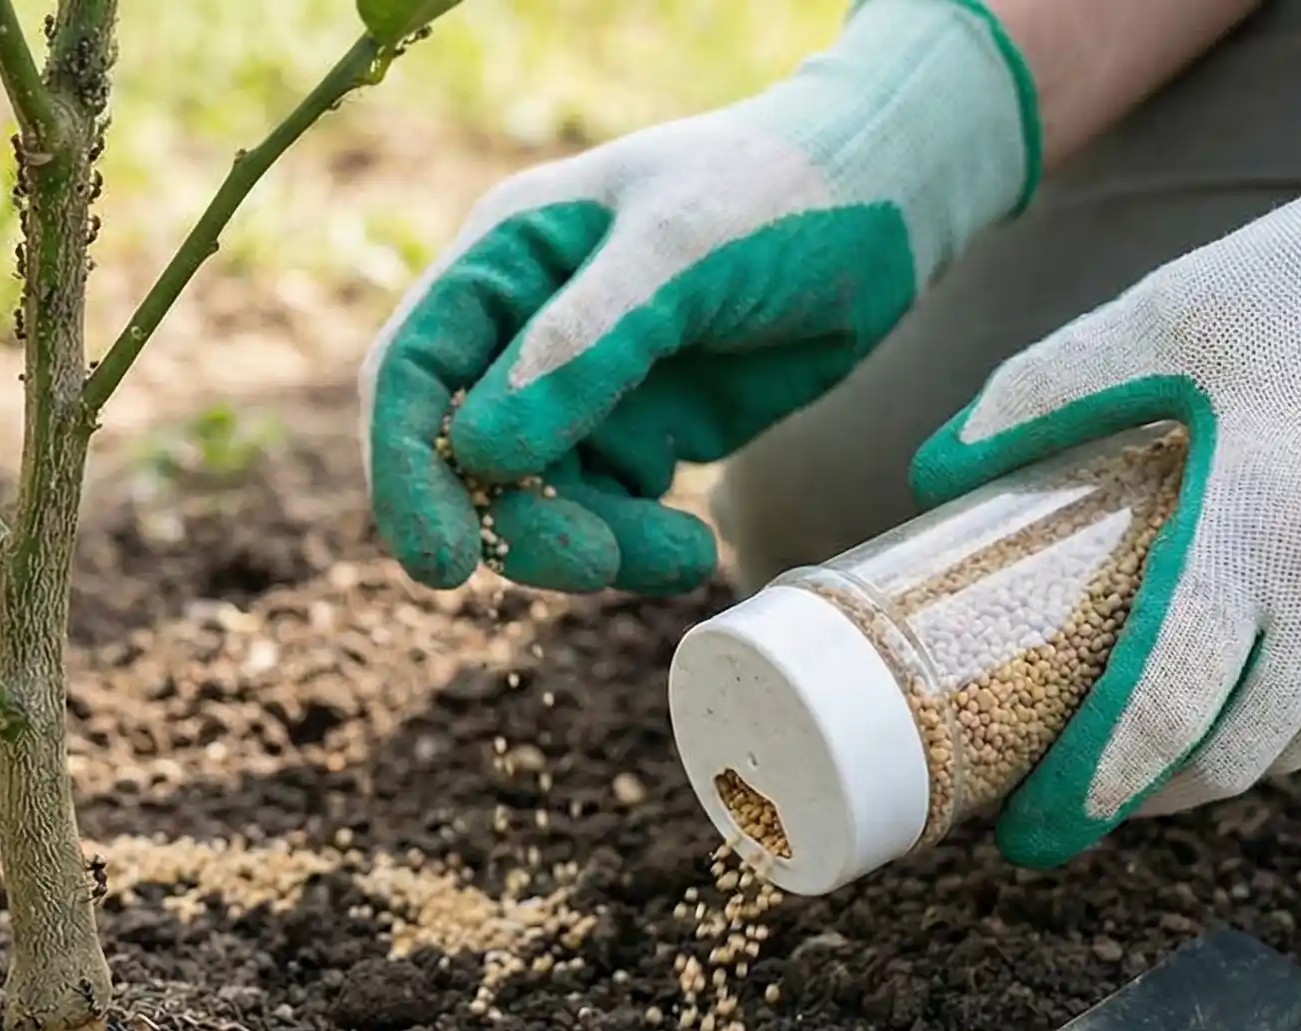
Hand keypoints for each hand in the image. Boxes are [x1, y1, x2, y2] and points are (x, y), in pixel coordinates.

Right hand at [360, 0, 1037, 594]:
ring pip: (535, 501)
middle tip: (591, 567)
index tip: (442, 563)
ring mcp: (578, 387)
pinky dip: (638, 545)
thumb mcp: (682, 252)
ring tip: (679, 553)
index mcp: (502, 261)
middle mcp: (521, 329)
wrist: (893, 201)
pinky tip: (692, 544)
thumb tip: (477, 452)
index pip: (411, 376)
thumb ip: (582, 346)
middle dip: (517, 524)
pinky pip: (604, 515)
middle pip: (463, 459)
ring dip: (589, 544)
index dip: (407, 472)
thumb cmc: (780, 192)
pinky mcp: (637, 432)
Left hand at [912, 24, 1300, 866]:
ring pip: (1299, 744)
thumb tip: (938, 469)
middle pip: (1226, 754)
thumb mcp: (1162, 317)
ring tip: (1154, 744)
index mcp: (1257, 529)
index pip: (1157, 714)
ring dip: (1222, 758)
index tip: (1031, 828)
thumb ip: (1040, 395)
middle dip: (1144, 789)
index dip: (1086, 788)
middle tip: (1076, 785)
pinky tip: (1254, 692)